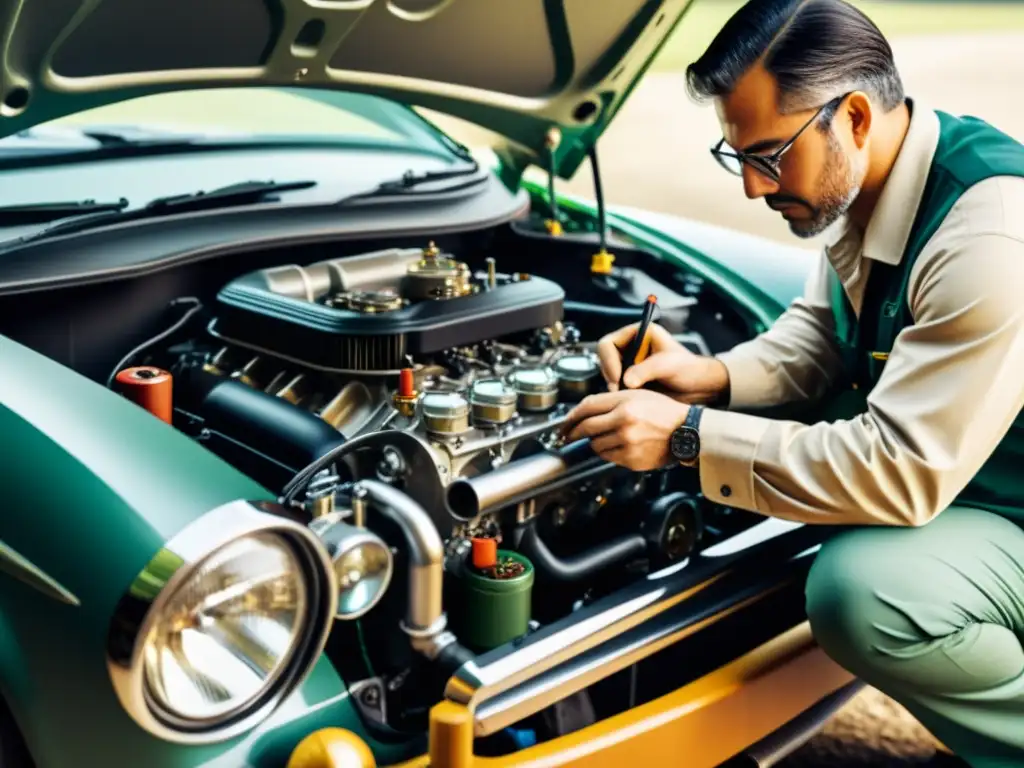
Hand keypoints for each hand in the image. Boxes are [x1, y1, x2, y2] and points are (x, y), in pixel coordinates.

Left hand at [560, 390, 688, 470]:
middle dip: (572, 432)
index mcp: (625, 403)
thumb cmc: (664, 411)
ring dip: (594, 442)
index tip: (564, 422)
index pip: (586, 408)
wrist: (687, 432)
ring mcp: (628, 443)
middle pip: (585, 428)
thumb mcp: (638, 395)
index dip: (570, 416)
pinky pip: (608, 457)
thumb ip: (610, 401)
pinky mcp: (631, 460)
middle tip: (566, 435)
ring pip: (595, 445)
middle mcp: (624, 423)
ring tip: (606, 437)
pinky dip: (607, 452)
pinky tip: (617, 445)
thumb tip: (583, 412)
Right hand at [596, 322, 729, 403]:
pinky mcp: (632, 380)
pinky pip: (616, 386)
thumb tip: (625, 381)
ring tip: (628, 396)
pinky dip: (620, 394)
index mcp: (638, 334)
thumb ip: (646, 370)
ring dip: (614, 386)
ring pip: (609, 375)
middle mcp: (632, 347)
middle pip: (605, 360)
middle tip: (618, 390)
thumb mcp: (668, 365)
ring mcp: (631, 364)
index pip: (608, 343)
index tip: (616, 378)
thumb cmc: (690, 369)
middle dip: (610, 375)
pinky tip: (631, 399)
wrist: (700, 387)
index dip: (608, 361)